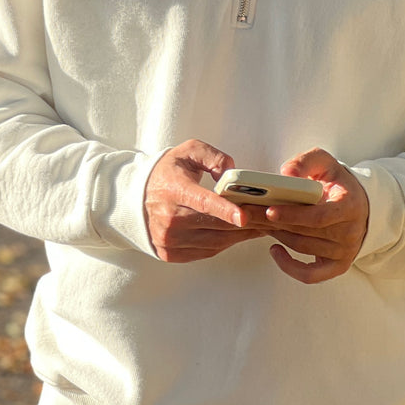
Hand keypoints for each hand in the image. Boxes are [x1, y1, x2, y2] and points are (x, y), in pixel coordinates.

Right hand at [144, 140, 265, 261]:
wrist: (135, 198)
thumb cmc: (167, 173)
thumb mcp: (187, 151)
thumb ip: (212, 156)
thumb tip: (231, 173)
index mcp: (173, 190)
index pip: (202, 202)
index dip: (224, 210)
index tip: (244, 216)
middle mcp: (169, 218)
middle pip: (215, 224)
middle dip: (247, 221)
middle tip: (270, 216)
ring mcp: (169, 239)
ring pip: (215, 241)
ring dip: (241, 235)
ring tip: (261, 224)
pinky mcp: (172, 253)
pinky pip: (208, 251)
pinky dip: (226, 242)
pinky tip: (240, 233)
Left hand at [254, 148, 368, 283]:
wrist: (361, 204)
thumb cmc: (338, 182)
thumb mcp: (324, 163)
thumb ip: (305, 162)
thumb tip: (286, 174)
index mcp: (349, 206)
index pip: (318, 217)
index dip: (293, 215)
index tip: (269, 211)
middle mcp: (349, 232)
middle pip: (305, 232)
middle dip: (273, 223)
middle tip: (248, 213)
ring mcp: (344, 252)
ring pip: (302, 248)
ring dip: (276, 235)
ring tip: (257, 221)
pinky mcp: (337, 266)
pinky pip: (310, 275)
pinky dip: (289, 267)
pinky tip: (274, 249)